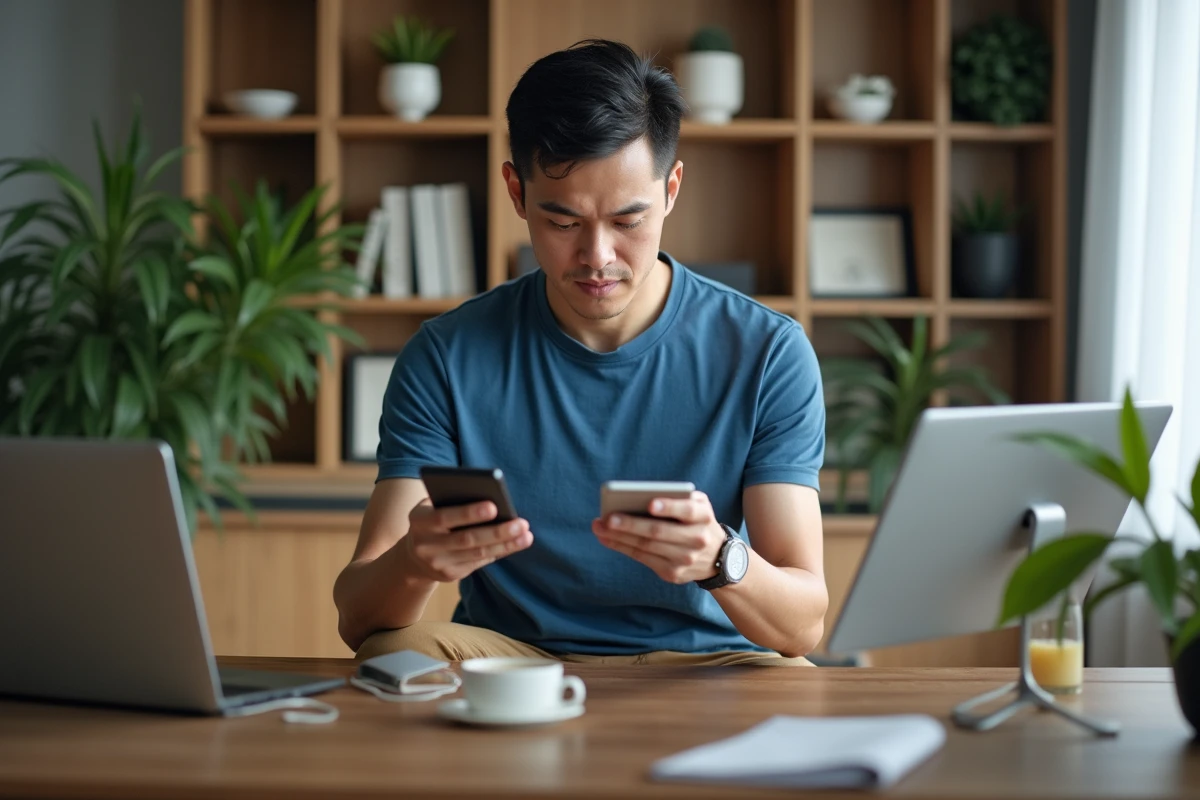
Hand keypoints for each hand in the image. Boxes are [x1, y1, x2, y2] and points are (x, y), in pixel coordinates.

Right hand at [401, 500, 532, 582]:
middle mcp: (425, 545)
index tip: (494, 506)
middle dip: (496, 532)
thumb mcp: (432, 506)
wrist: (414, 555)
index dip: (468, 513)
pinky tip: (516, 544)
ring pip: (477, 553)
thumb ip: (452, 501)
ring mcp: (437, 563)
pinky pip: (479, 562)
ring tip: (526, 535)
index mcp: (419, 520)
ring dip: (505, 544)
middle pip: (466, 539)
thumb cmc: (432, 520)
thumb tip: (492, 502)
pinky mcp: (449, 575)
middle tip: (521, 524)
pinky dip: (499, 552)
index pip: (444, 516)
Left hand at [592, 491, 725, 584]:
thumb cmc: (698, 522)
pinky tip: (606, 539)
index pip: (688, 511)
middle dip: (631, 525)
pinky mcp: (673, 574)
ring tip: (599, 527)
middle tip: (608, 518)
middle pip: (659, 532)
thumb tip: (643, 498)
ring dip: (619, 537)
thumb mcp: (699, 506)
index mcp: (703, 517)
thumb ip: (680, 498)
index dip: (669, 507)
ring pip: (646, 547)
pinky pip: (642, 559)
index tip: (650, 504)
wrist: (718, 559)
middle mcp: (697, 540)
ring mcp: (684, 560)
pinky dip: (622, 548)